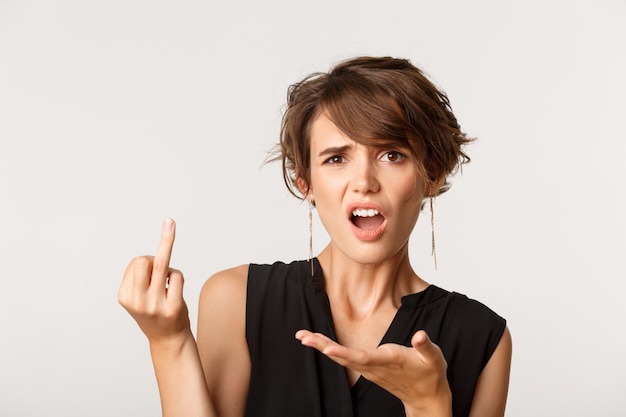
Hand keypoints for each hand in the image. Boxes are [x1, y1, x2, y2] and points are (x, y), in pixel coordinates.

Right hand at [118, 219, 190, 345]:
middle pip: (142, 260)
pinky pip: (177, 276)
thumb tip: (167, 235)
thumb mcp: (138, 294)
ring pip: (161, 264)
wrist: (167, 339)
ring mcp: (155, 305)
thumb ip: (143, 273)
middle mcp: (137, 301)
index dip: (146, 263)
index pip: (135, 263)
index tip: (150, 274)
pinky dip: (177, 276)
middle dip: (154, 256)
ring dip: (167, 248)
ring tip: (169, 226)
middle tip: (161, 267)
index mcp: (124, 295)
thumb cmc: (154, 309)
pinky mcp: (173, 307)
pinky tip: (175, 288)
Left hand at [295, 329, 451, 415]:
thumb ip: (426, 347)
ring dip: (322, 346)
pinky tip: (320, 343)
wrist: (426, 398)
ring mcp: (369, 369)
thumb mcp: (434, 359)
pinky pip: (345, 358)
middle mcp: (375, 366)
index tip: (327, 349)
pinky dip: (330, 350)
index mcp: (389, 361)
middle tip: (303, 336)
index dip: (344, 353)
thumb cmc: (430, 374)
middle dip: (323, 346)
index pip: (363, 358)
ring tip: (303, 336)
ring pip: (341, 357)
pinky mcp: (368, 368)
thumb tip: (420, 335)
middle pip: (344, 356)